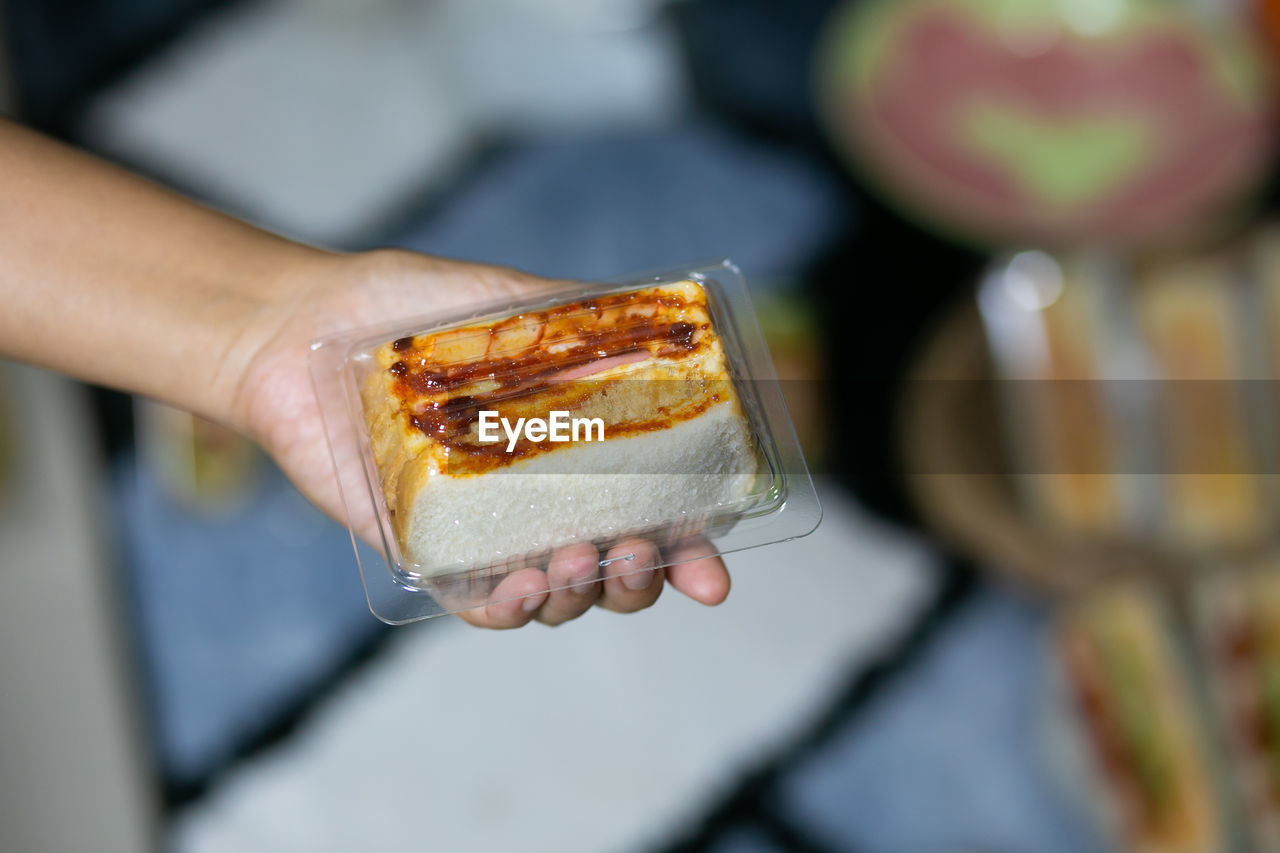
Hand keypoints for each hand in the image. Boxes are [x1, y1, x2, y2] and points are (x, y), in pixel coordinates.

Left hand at [225, 249, 730, 627]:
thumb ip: (582, 316)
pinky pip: (477, 605)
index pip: (650, 513)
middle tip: (641, 553)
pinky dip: (511, 610)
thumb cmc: (403, 310)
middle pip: (613, 573)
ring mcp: (482, 532)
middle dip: (643, 581)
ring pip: (556, 600)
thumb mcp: (510, 298)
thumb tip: (666, 321)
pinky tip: (526, 587)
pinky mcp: (423, 551)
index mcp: (569, 451)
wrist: (303, 328)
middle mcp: (535, 499)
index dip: (690, 552)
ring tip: (580, 559)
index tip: (714, 574)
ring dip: (584, 595)